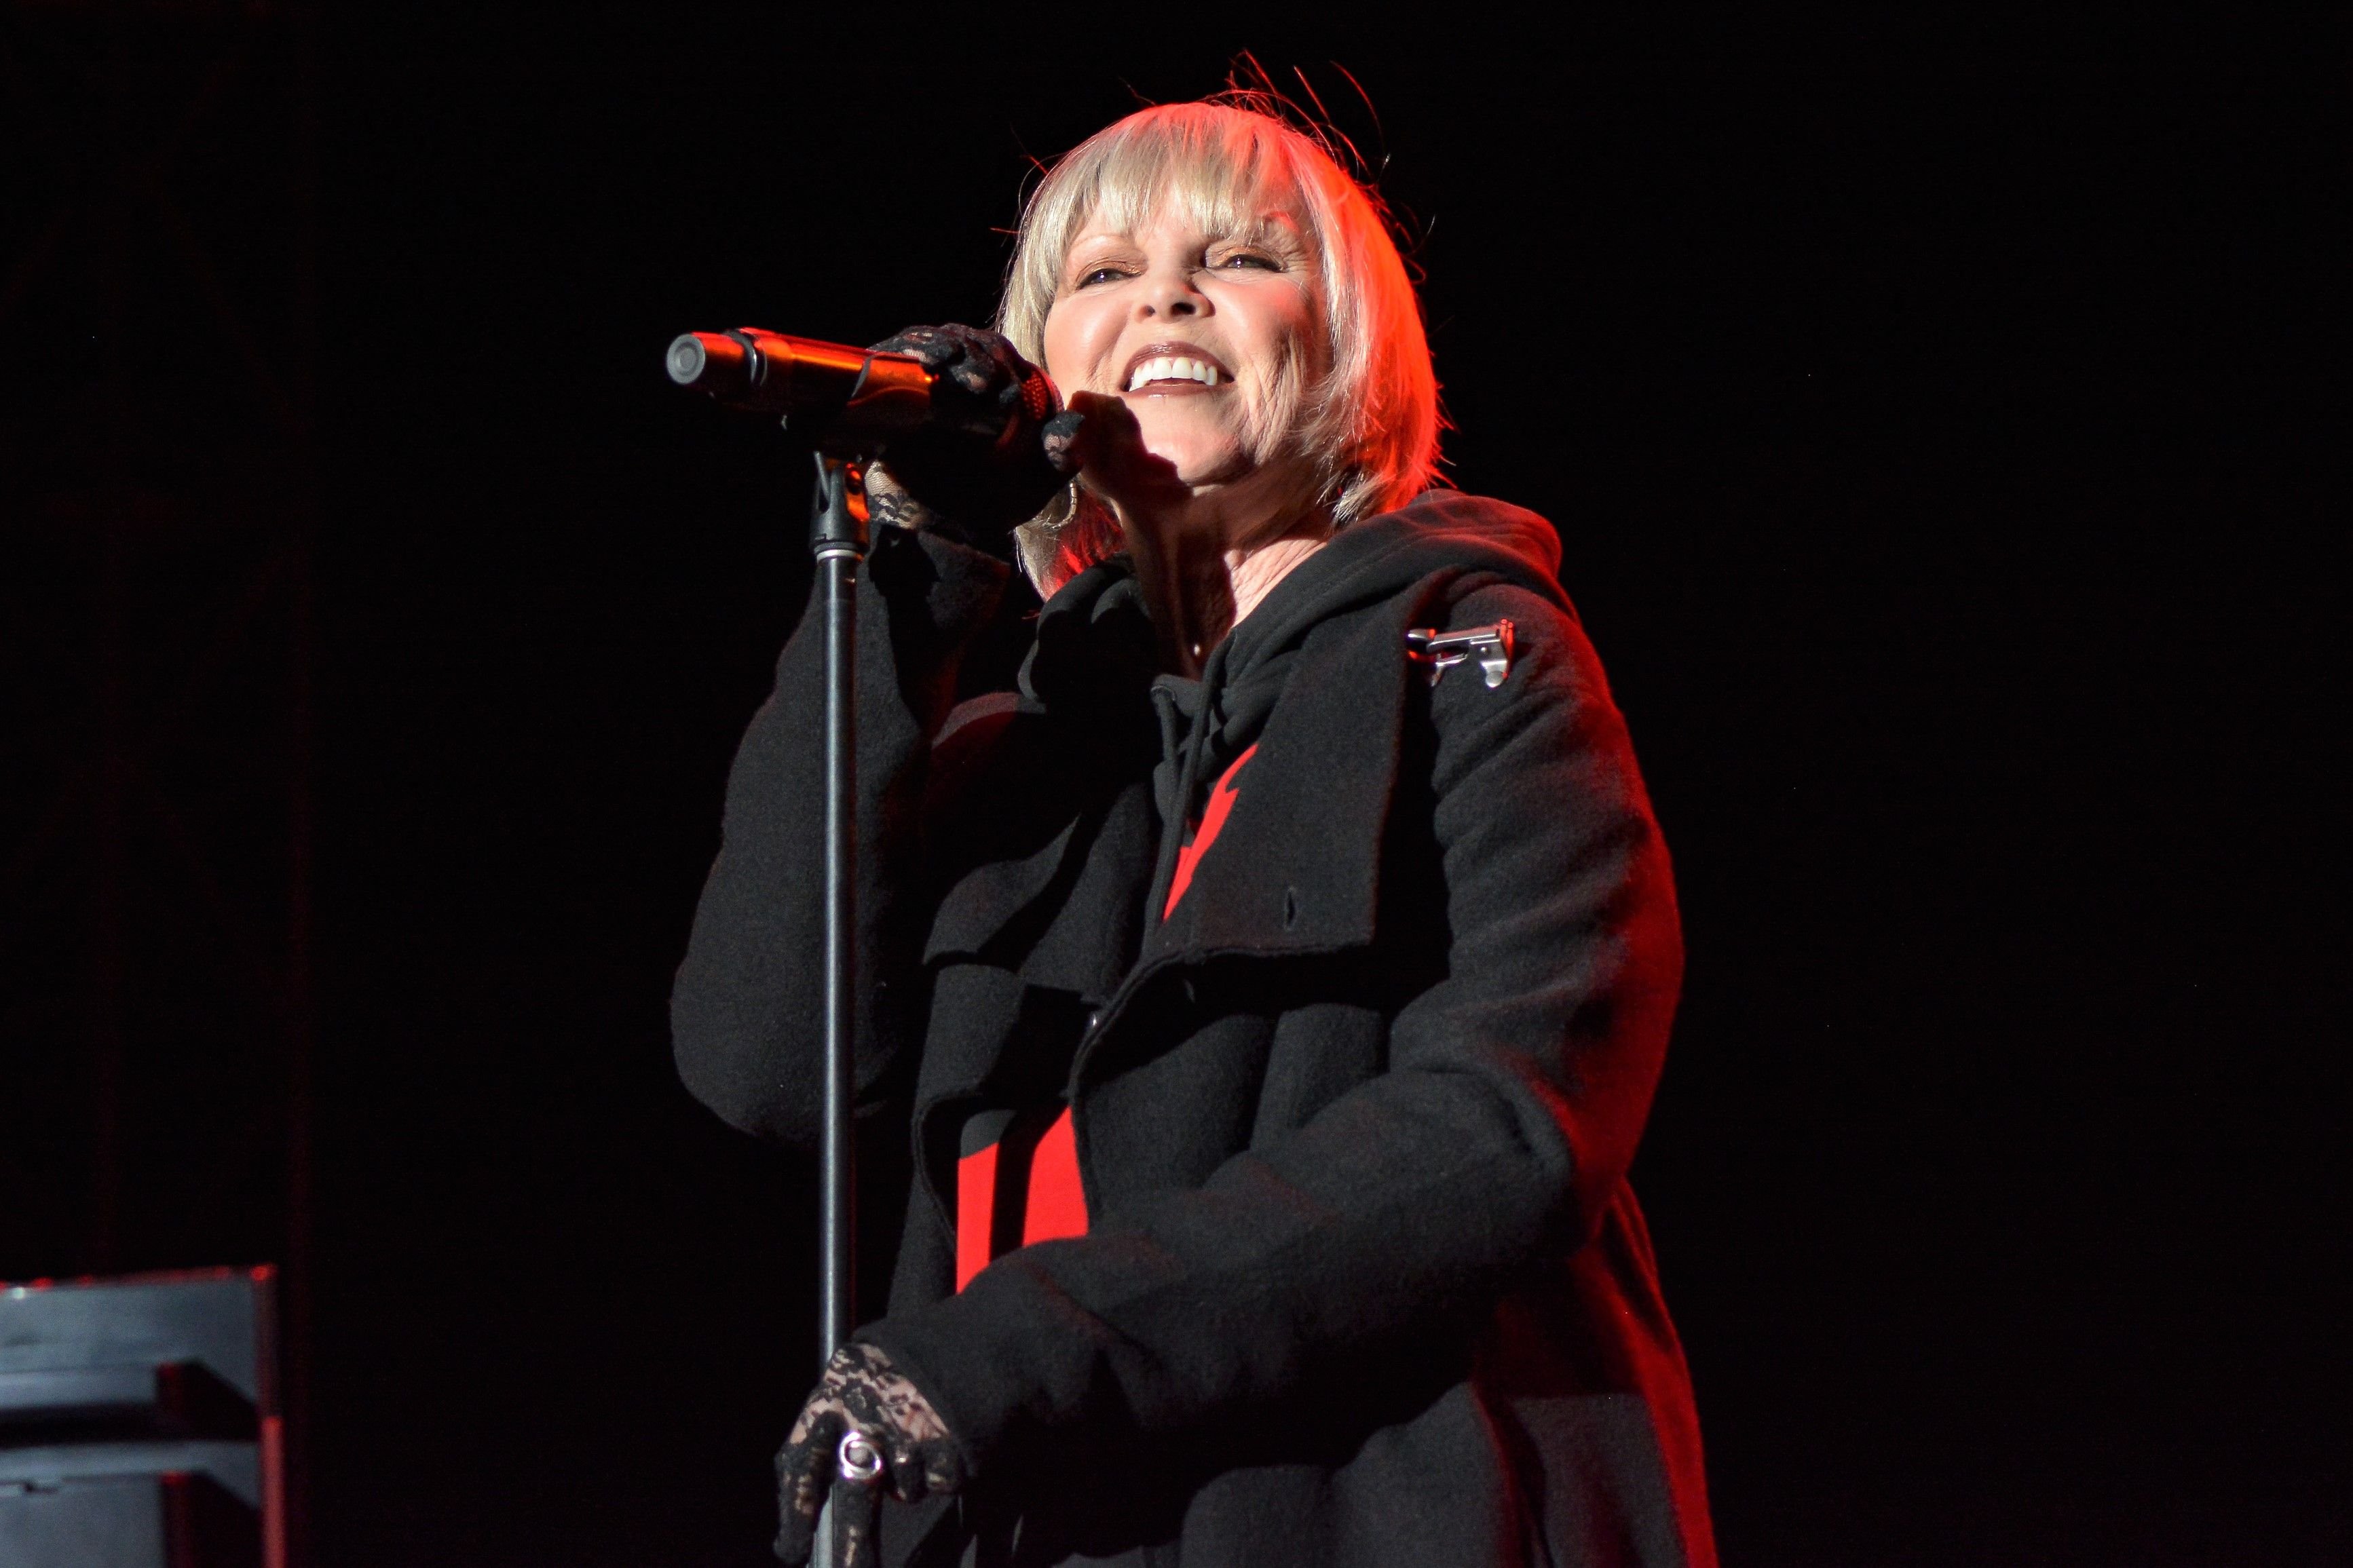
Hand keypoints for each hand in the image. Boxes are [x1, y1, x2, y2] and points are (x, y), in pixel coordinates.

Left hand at [773, 1341, 963, 1567]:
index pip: (800, 1466)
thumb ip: (824, 1431)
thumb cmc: (897, 1367)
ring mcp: (911, 1435)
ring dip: (910, 1478)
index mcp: (833, 1399)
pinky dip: (943, 1470)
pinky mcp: (950, 1445)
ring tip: (920, 1434)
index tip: (791, 1550)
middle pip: (853, 1502)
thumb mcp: (848, 1379)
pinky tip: (945, 1435)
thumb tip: (795, 1500)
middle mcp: (868, 1420)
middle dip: (851, 1549)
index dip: (794, 1515)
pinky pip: (940, 1484)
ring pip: (905, 1491)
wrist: (971, 1340)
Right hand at [866, 324, 1083, 541]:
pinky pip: (901, 350)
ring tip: (965, 379)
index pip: (1003, 356)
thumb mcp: (1035, 480)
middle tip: (987, 386)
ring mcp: (927, 381)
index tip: (1012, 397)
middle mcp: (962, 381)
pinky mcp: (892, 384)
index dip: (1009, 366)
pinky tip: (930, 363)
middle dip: (982, 357)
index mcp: (997, 393)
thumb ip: (1059, 452)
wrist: (938, 529)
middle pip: (972, 342)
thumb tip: (1077, 423)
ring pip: (941, 341)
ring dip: (954, 350)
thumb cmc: (987, 505)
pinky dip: (916, 347)